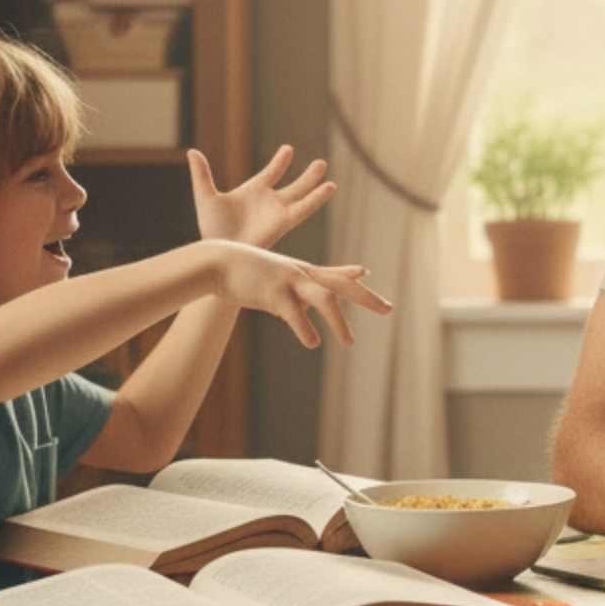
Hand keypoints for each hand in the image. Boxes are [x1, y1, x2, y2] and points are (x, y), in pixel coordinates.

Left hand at [189, 146, 336, 249]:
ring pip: (303, 196)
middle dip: (308, 176)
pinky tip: (328, 188)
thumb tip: (192, 151)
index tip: (289, 150)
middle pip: (294, 186)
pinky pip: (304, 208)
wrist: (221, 250)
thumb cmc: (211, 228)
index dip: (281, 162)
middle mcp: (270, 201)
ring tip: (330, 178)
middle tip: (321, 163)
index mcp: (254, 191)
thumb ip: (202, 174)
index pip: (272, 172)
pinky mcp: (284, 222)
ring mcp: (279, 212)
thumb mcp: (206, 197)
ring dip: (316, 186)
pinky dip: (316, 198)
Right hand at [211, 242, 391, 349]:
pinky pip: (294, 312)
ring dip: (338, 321)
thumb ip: (293, 294)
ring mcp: (289, 281)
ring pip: (324, 297)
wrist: (216, 262)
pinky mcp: (273, 292)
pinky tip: (313, 342)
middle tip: (389, 309)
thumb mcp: (274, 280)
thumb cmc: (244, 273)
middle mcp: (301, 274)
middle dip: (366, 297)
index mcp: (300, 272)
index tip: (367, 273)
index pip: (332, 273)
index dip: (350, 274)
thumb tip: (306, 310)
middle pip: (341, 284)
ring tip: (349, 342)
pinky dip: (305, 328)